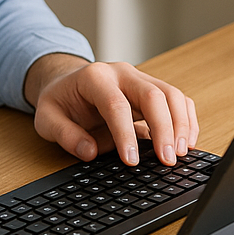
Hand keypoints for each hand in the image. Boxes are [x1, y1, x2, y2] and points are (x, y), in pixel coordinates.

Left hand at [24, 54, 197, 166]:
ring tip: (180, 154)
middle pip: (152, 94)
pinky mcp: (152, 89)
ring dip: (181, 125)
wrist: (67, 83)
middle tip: (168, 160)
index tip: (131, 161)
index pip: (115, 104)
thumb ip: (64, 134)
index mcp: (94, 77)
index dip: (125, 134)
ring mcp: (140, 78)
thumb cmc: (60, 101)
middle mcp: (121, 73)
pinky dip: (186, 120)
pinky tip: (186, 143)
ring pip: (171, 94)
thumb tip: (89, 151)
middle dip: (164, 128)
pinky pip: (178, 100)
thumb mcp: (46, 118)